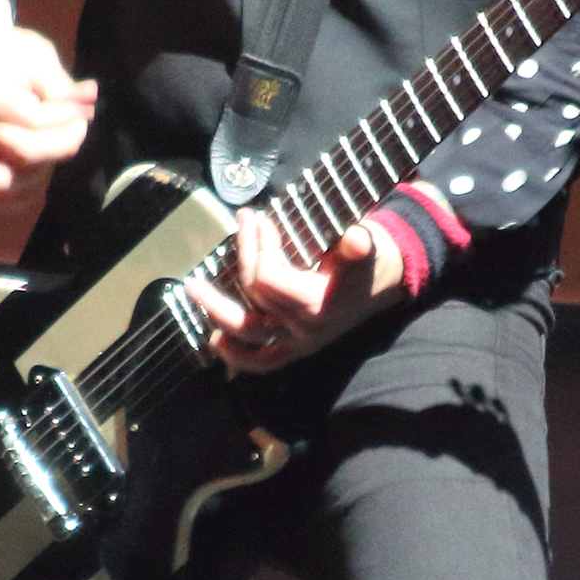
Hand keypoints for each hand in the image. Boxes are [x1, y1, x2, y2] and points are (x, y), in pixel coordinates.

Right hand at [0, 19, 96, 210]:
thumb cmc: (12, 54)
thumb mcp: (39, 56)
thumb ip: (63, 84)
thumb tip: (91, 99)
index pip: (36, 120)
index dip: (68, 114)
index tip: (85, 101)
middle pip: (25, 152)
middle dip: (63, 140)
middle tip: (79, 125)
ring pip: (3, 186)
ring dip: (42, 171)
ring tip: (56, 147)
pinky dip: (21, 195)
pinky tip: (42, 171)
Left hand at [188, 204, 404, 374]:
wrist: (386, 283)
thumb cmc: (372, 261)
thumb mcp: (369, 249)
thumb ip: (359, 246)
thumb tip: (356, 239)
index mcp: (316, 303)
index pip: (267, 278)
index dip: (259, 247)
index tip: (261, 218)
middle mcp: (303, 328)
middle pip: (255, 293)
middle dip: (245, 253)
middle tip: (243, 221)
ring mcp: (298, 342)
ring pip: (247, 331)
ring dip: (216, 308)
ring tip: (193, 287)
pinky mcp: (296, 349)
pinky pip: (262, 361)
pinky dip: (237, 356)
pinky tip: (216, 340)